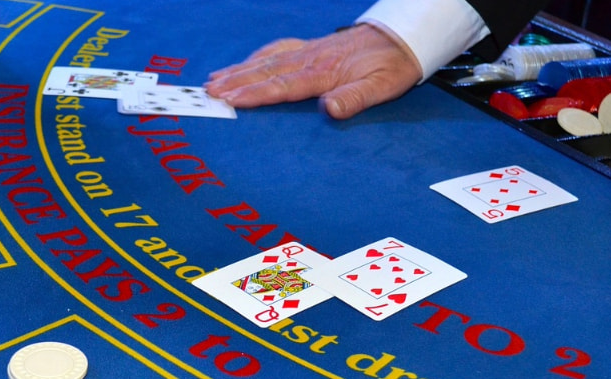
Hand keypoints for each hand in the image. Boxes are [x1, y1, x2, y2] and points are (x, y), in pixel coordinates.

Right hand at [205, 23, 422, 118]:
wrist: (402, 37)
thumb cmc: (392, 66)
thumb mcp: (382, 87)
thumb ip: (354, 99)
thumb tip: (327, 109)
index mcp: (324, 73)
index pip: (282, 86)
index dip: (254, 94)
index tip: (230, 99)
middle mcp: (310, 60)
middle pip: (266, 72)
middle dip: (235, 82)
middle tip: (208, 92)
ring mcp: (308, 51)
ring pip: (266, 61)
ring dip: (239, 71)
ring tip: (214, 80)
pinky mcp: (310, 48)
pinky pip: (276, 51)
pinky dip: (256, 58)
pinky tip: (244, 64)